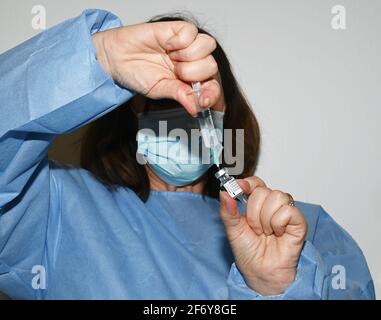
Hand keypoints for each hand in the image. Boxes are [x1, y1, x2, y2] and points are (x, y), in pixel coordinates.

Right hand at [92, 21, 220, 114]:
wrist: (117, 58)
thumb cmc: (138, 74)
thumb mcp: (160, 90)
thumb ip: (180, 95)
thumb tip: (197, 108)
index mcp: (191, 80)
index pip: (212, 86)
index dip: (211, 93)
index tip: (203, 100)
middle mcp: (193, 62)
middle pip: (211, 66)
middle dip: (193, 73)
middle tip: (175, 72)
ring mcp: (188, 45)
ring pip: (207, 47)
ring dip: (188, 56)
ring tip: (171, 58)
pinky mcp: (179, 30)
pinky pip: (192, 33)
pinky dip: (179, 41)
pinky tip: (167, 45)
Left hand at [219, 177, 307, 295]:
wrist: (261, 272)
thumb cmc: (249, 253)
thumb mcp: (232, 230)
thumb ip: (227, 211)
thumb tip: (224, 193)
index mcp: (256, 203)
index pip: (255, 183)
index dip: (247, 184)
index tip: (239, 189)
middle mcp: (271, 205)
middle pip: (263, 190)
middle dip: (254, 212)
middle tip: (255, 229)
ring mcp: (286, 212)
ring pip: (276, 197)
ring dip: (266, 219)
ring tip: (266, 233)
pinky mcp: (299, 222)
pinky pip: (288, 211)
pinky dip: (278, 224)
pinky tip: (278, 234)